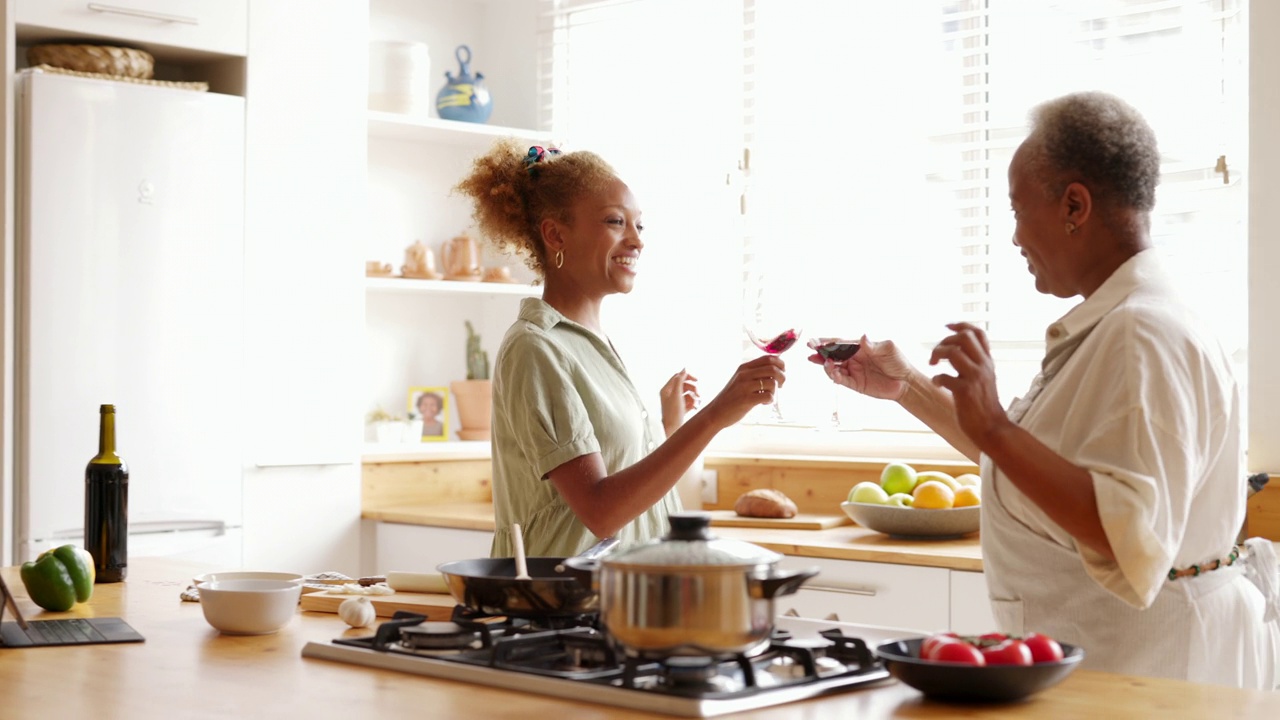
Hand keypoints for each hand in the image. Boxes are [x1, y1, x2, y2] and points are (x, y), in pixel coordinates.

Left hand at [660, 368, 699, 436]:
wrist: (672, 430)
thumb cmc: (673, 413)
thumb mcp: (677, 394)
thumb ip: (680, 380)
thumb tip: (684, 368)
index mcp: (666, 390)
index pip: (678, 377)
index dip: (688, 377)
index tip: (697, 380)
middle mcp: (670, 395)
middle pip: (684, 385)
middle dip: (693, 389)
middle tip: (698, 395)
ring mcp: (675, 402)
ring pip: (688, 394)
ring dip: (694, 397)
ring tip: (697, 403)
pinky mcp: (680, 409)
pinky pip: (689, 402)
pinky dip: (693, 403)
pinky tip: (695, 408)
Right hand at [703, 355, 785, 429]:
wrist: (716, 412)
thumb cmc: (731, 398)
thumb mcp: (740, 380)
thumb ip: (754, 374)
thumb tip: (776, 371)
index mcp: (744, 367)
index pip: (768, 358)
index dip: (780, 363)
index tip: (782, 371)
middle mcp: (744, 374)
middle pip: (772, 368)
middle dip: (782, 377)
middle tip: (781, 385)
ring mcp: (745, 386)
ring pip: (772, 382)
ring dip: (775, 391)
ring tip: (769, 396)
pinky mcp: (746, 399)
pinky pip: (768, 396)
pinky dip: (770, 400)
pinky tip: (764, 403)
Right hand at [812, 335, 912, 400]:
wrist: (906, 382)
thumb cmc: (898, 362)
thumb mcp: (888, 349)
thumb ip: (873, 345)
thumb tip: (862, 337)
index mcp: (860, 348)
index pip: (840, 343)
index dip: (827, 341)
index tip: (815, 340)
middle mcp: (854, 358)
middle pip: (833, 354)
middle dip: (821, 352)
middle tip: (809, 349)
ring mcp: (853, 371)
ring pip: (834, 367)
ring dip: (825, 364)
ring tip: (819, 361)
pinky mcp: (855, 383)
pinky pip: (841, 379)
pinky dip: (834, 376)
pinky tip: (831, 372)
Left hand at [928, 322, 1011, 447]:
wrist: (992, 428)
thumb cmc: (984, 405)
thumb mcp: (984, 379)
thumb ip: (974, 364)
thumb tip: (956, 352)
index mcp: (987, 362)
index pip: (979, 333)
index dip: (961, 325)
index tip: (947, 326)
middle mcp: (983, 366)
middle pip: (964, 337)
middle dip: (945, 340)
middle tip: (937, 355)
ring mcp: (975, 378)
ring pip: (953, 352)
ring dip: (937, 355)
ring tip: (933, 366)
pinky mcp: (966, 392)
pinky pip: (944, 377)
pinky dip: (937, 378)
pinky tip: (937, 384)